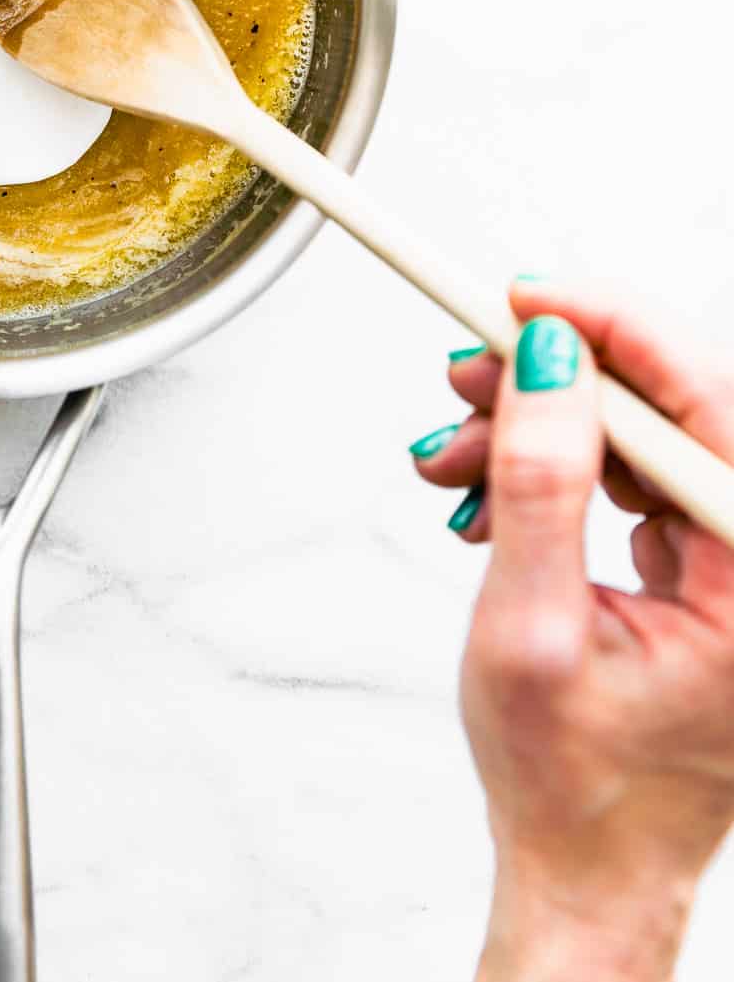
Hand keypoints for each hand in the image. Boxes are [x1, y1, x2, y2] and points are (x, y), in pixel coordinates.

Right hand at [410, 282, 733, 980]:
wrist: (585, 866)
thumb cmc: (571, 784)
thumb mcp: (529, 630)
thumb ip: (542, 488)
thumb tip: (546, 364)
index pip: (712, 400)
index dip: (616, 328)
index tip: (528, 299)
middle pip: (675, 404)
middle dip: (553, 379)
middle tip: (465, 375)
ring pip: (643, 428)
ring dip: (539, 422)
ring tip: (455, 456)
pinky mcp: (708, 560)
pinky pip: (633, 469)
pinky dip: (554, 462)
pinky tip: (493, 489)